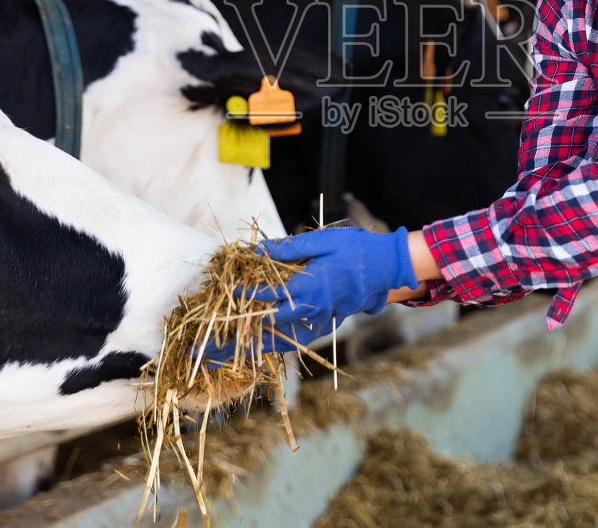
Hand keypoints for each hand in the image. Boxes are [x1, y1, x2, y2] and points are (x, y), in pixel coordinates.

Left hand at [205, 227, 418, 358]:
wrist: (388, 268)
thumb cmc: (357, 248)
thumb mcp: (324, 240)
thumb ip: (290, 247)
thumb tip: (258, 250)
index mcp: (311, 286)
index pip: (269, 295)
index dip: (244, 295)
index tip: (224, 294)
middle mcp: (314, 309)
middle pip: (269, 327)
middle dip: (238, 336)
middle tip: (210, 345)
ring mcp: (321, 321)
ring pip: (281, 341)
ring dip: (252, 349)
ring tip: (226, 358)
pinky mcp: (327, 325)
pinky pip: (297, 341)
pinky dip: (276, 347)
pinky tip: (259, 350)